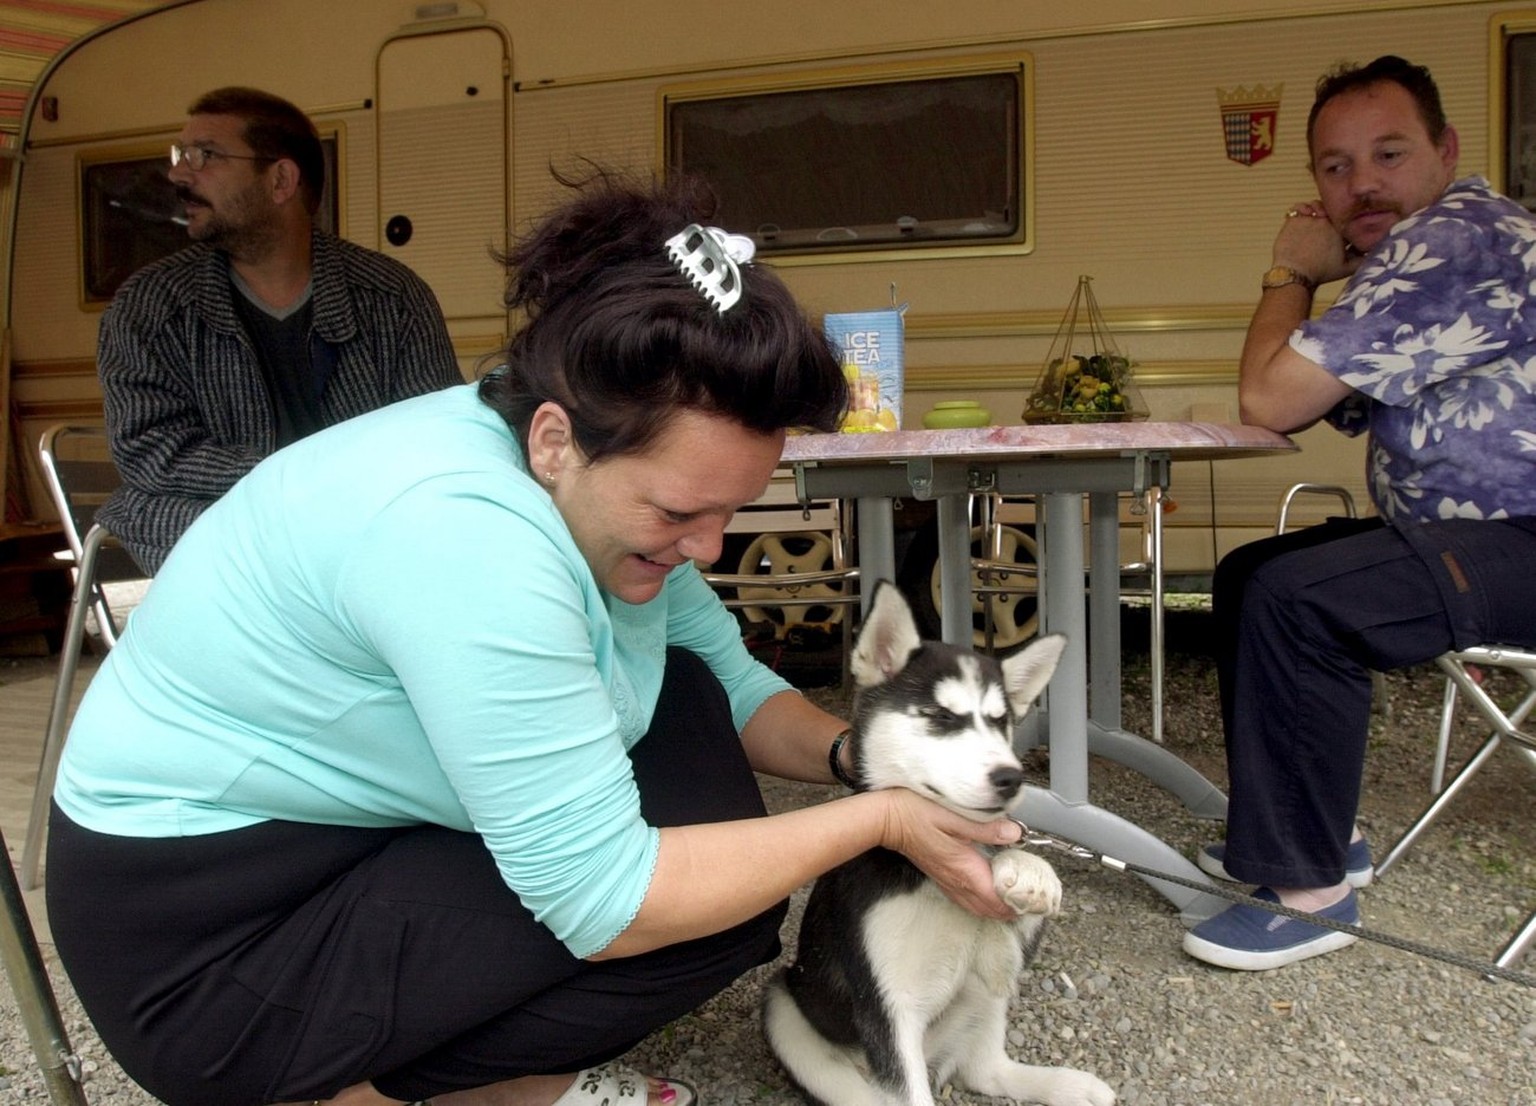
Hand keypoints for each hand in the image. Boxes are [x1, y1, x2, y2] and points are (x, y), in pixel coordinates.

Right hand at [877, 789, 1025, 918]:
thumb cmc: (917, 814)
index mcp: (965, 869)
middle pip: (991, 910)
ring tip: (1016, 897)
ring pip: (978, 908)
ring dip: (998, 908)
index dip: (1019, 902)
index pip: (998, 899)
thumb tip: (1014, 833)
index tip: (1037, 896)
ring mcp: (947, 882)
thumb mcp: (955, 816)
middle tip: (1032, 899)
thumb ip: (987, 828)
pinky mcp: (941, 877)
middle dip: (1013, 909)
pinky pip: (967, 900)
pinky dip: (984, 901)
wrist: (887, 819)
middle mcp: (957, 882)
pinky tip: (990, 889)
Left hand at [1274, 200, 1359, 285]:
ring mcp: (1310, 218)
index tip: (1340, 227)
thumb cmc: (1319, 272)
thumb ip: (1363, 259)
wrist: (1294, 274)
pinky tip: (1303, 218)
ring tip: (1314, 221)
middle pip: (1332, 210)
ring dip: (1317, 211)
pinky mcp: (1294, 219)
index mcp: (1342, 229)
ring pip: (1317, 206)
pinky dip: (1301, 210)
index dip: (1345, 220)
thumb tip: (1374, 252)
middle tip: (1326, 227)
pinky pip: (1299, 207)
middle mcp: (1327, 220)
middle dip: (1331, 216)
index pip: (1348, 217)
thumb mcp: (1347, 269)